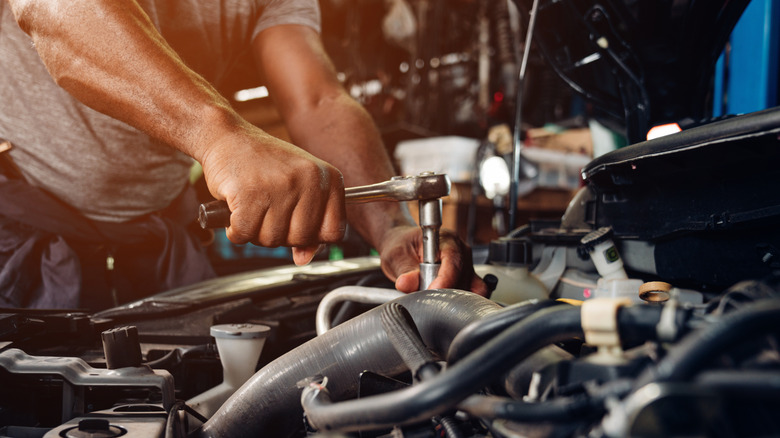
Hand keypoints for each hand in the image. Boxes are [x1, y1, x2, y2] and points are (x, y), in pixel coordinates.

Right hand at [200, 122, 345, 262]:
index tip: (296, 228)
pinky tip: (235, 210)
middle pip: (301, 238)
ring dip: (255, 232)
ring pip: (272, 239)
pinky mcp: (250, 193)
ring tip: (251, 207)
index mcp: (328, 178)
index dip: (313, 238)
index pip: (334, 231)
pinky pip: (245, 234)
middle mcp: (309, 180)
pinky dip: (235, 230)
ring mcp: (281, 186)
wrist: (227, 136)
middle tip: (266, 214)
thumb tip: (305, 258)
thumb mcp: (297, 186)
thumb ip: (308, 222)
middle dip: (279, 235)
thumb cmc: (262, 163)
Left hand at [377, 225, 487, 295]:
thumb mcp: (397, 255)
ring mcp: (467, 268)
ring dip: (450, 299)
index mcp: (447, 240)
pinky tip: (443, 304)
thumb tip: (406, 284)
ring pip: (470, 291)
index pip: (453, 263)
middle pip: (463, 279)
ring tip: (430, 299)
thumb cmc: (401, 245)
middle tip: (423, 297)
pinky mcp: (467, 282)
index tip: (430, 292)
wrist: (402, 248)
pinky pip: (471, 296)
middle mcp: (461, 253)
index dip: (444, 281)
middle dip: (444, 292)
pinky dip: (459, 304)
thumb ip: (404, 270)